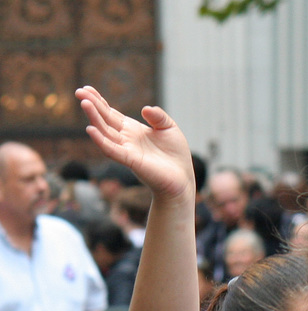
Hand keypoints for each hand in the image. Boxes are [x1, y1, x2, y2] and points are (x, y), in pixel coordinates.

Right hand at [75, 86, 193, 202]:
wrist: (182, 179)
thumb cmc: (176, 155)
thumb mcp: (169, 128)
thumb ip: (158, 116)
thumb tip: (145, 109)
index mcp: (133, 130)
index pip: (111, 113)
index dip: (99, 101)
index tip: (87, 88)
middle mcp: (126, 139)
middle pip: (105, 120)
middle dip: (92, 105)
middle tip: (79, 91)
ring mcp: (127, 150)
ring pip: (105, 132)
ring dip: (94, 119)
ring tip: (85, 104)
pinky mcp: (131, 161)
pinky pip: (112, 150)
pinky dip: (101, 140)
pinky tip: (91, 130)